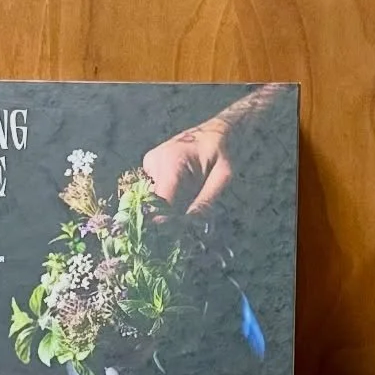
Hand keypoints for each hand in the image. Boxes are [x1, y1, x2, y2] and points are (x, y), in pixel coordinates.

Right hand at [142, 84, 289, 227]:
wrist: (216, 131)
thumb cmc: (224, 152)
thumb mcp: (223, 179)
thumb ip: (205, 202)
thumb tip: (187, 228)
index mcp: (172, 163)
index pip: (158, 202)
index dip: (162, 225)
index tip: (170, 243)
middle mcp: (155, 162)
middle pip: (152, 203)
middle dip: (165, 221)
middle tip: (180, 236)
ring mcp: (150, 164)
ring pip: (151, 200)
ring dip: (166, 212)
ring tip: (183, 219)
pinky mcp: (150, 168)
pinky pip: (154, 193)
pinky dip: (164, 203)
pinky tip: (178, 206)